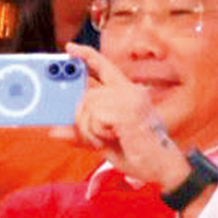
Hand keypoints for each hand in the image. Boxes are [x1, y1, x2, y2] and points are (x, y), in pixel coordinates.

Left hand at [55, 44, 188, 189]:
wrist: (163, 169)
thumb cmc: (138, 153)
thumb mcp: (103, 141)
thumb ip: (80, 132)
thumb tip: (54, 131)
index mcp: (127, 93)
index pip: (105, 67)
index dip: (86, 56)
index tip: (70, 48)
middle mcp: (130, 92)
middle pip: (86, 95)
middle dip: (82, 119)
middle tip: (97, 136)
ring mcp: (130, 100)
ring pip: (87, 107)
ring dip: (90, 129)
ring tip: (109, 138)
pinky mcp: (127, 111)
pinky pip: (93, 119)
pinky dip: (97, 134)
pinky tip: (115, 138)